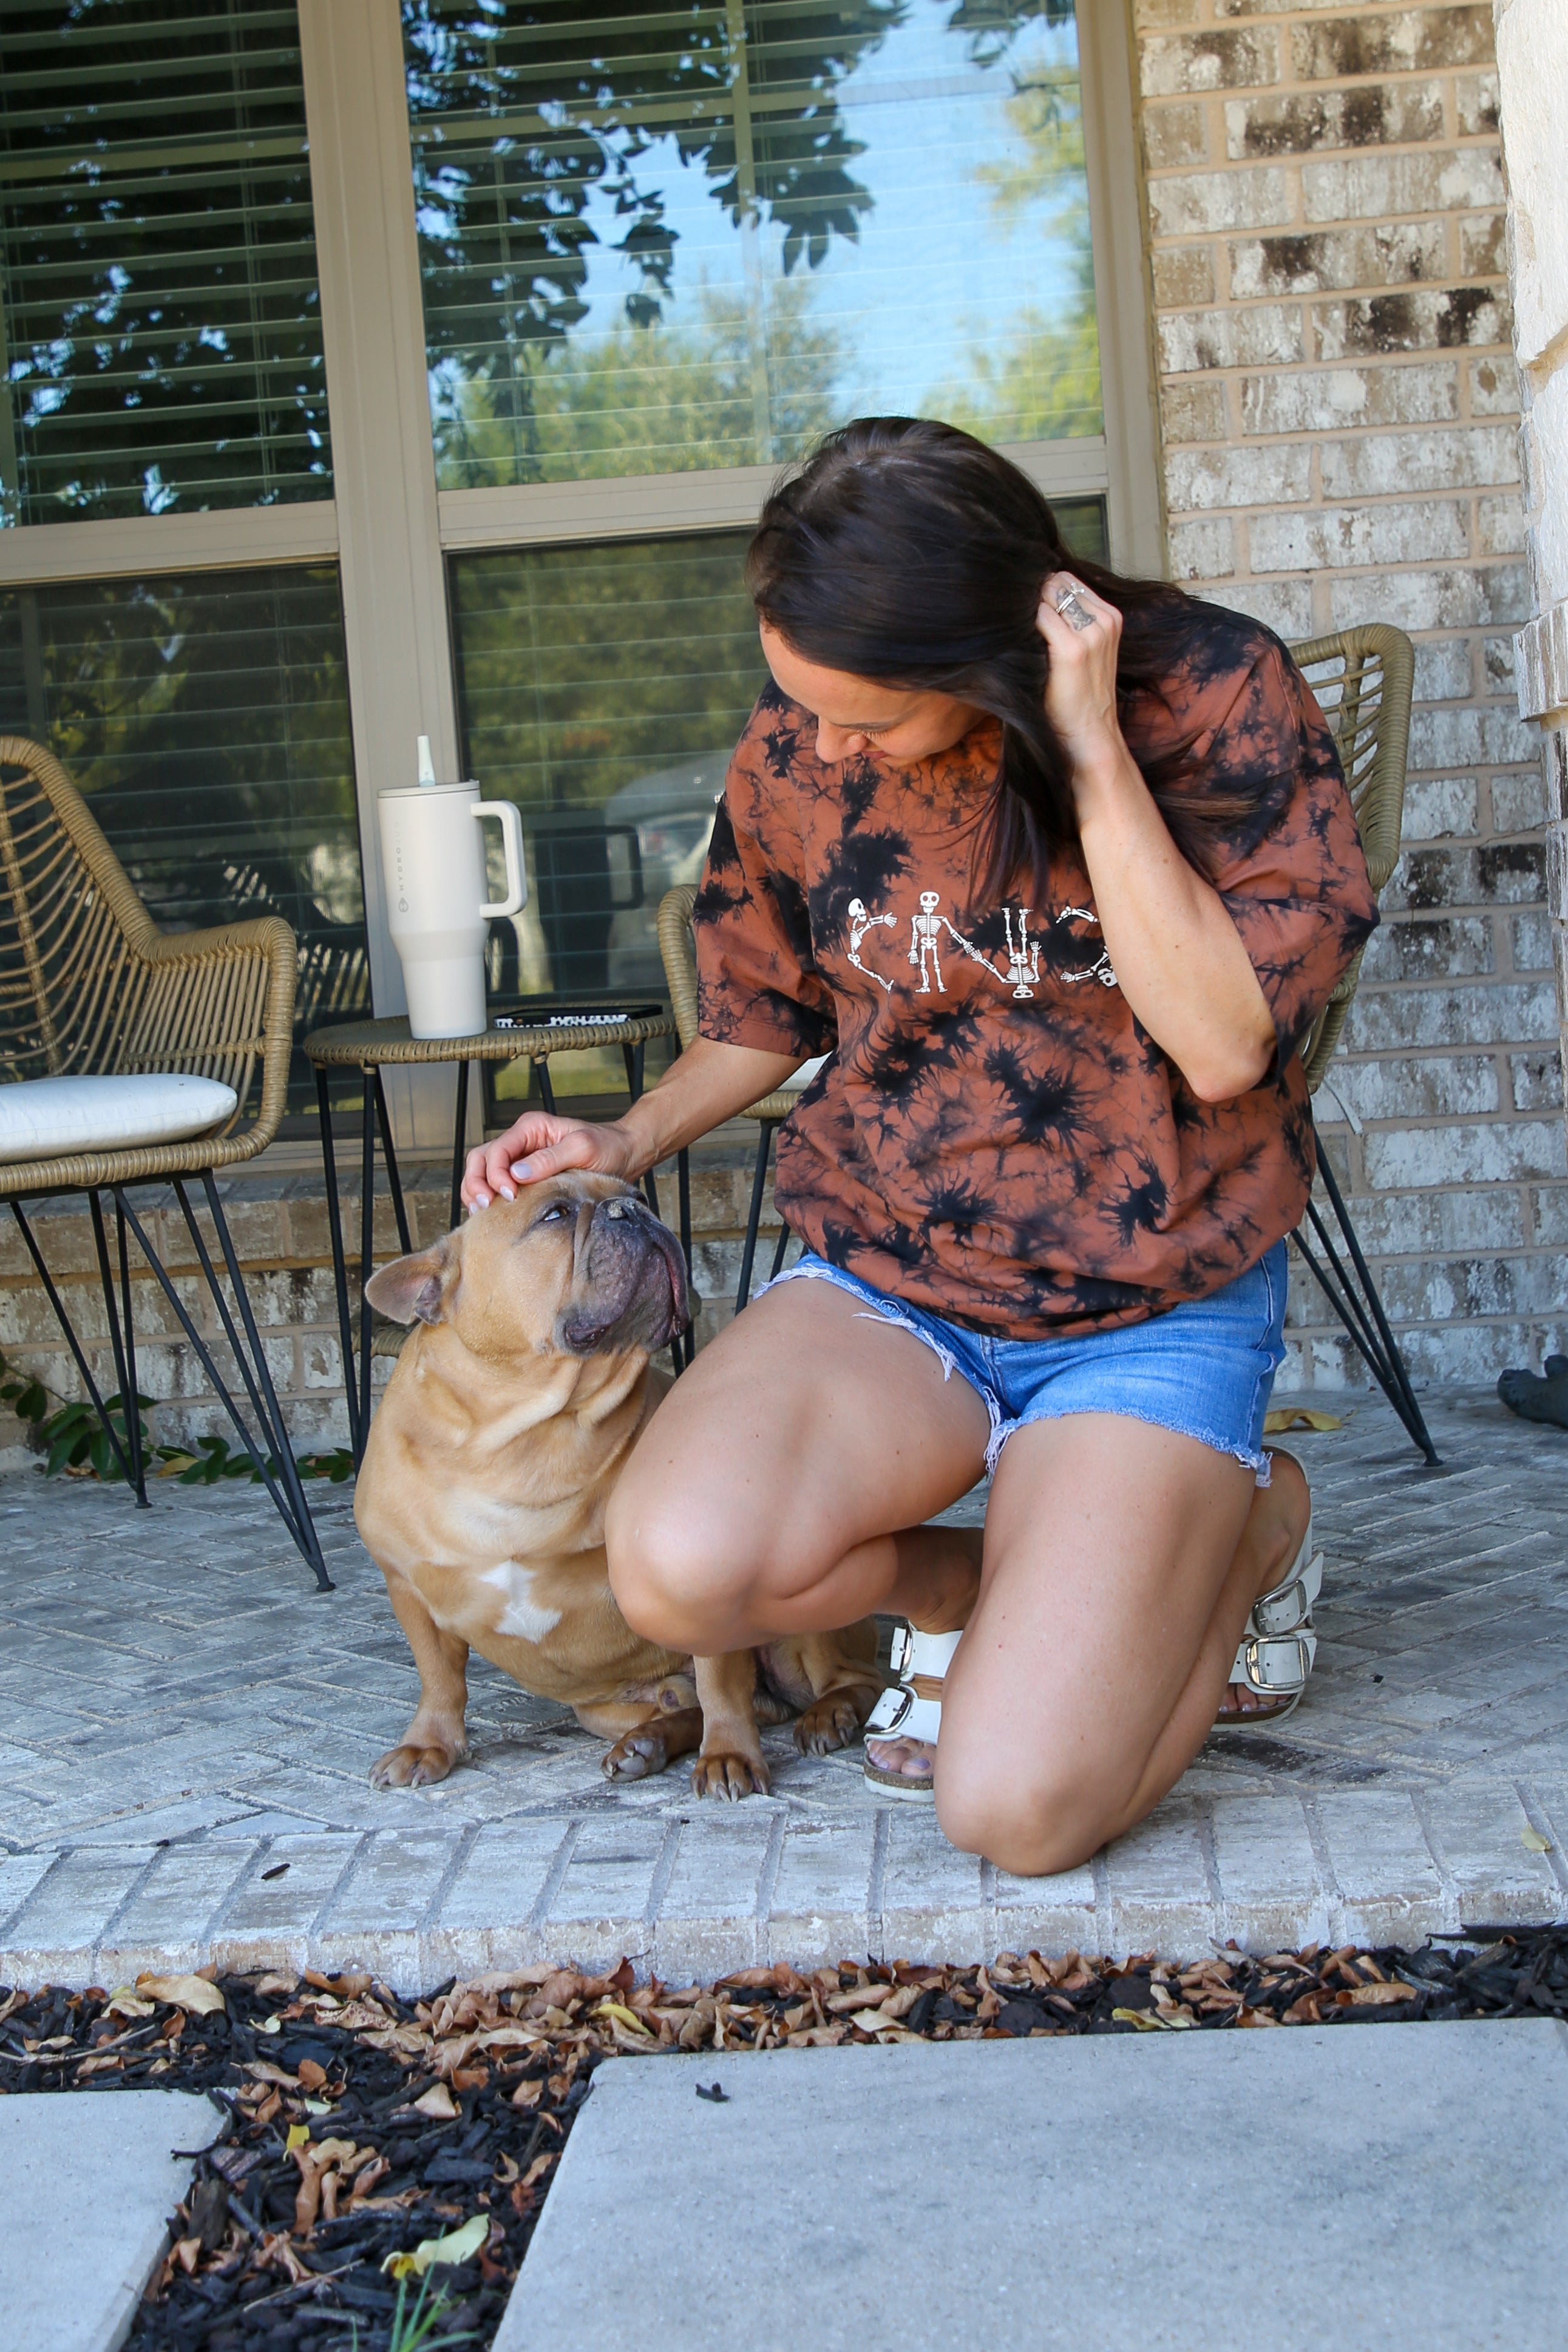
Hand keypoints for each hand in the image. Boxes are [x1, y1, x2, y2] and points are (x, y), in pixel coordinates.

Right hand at [462, 1110, 636, 1210]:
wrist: (625, 1154)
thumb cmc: (608, 1147)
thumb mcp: (583, 1148)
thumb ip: (550, 1159)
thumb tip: (517, 1173)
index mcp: (531, 1127)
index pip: (498, 1150)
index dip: (496, 1174)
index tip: (509, 1195)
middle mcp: (521, 1141)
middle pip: (481, 1159)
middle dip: (477, 1183)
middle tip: (485, 1207)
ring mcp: (521, 1158)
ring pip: (483, 1172)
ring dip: (477, 1191)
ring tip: (483, 1213)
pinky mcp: (526, 1176)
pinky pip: (496, 1185)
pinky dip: (489, 1198)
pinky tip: (493, 1215)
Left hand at [1036, 571, 1124, 783]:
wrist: (1090, 735)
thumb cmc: (1079, 697)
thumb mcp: (1085, 651)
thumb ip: (1069, 622)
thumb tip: (1029, 598)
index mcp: (1110, 616)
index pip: (1068, 580)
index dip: (1042, 590)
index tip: (1024, 608)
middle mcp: (1104, 620)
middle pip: (1057, 581)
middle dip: (1033, 594)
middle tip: (1015, 617)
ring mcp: (1091, 633)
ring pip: (1047, 594)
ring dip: (1027, 607)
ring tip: (1016, 631)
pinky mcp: (1072, 650)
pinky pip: (1039, 616)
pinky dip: (1022, 623)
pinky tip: (1016, 641)